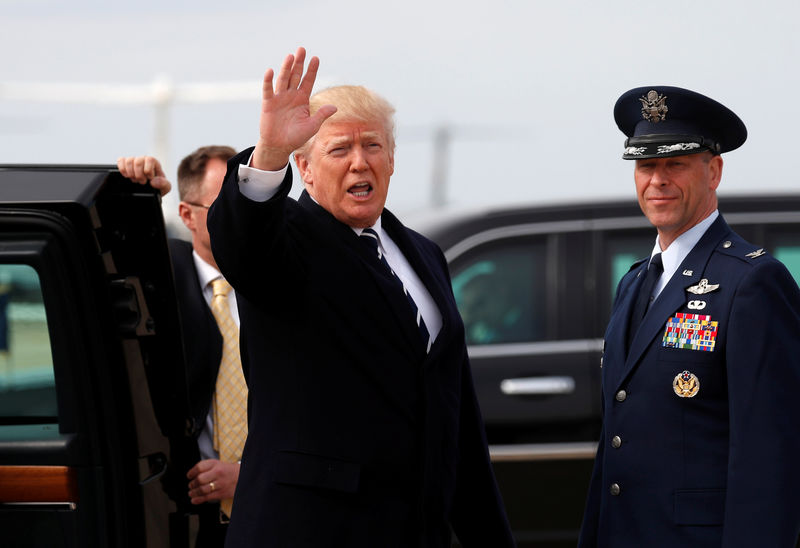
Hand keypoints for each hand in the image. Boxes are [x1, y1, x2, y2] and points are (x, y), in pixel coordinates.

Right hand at [116, 156, 171, 195]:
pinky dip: (122, 168)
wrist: (149, 191)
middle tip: (141, 182)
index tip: (149, 179)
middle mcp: (144, 160)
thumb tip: (153, 181)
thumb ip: (164, 184)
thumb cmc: (158, 187)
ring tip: (134, 180)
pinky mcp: (125, 164)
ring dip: (130, 173)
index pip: (150, 159)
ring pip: (129, 161)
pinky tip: (126, 176)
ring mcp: (134, 161)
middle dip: (139, 174)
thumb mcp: (165, 187)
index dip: (148, 170)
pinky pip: (120, 160)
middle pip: (138, 161)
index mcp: (154, 163)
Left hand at [186, 459, 239, 503]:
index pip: (199, 467)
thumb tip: (192, 474)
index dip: (191, 472)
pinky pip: (207, 497)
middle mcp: (217, 473)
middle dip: (192, 484)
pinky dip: (198, 500)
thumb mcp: (217, 464)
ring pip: (202, 490)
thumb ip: (205, 467)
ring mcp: (220, 483)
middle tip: (190, 485)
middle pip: (200, 479)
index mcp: (215, 464)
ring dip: (194, 493)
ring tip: (191, 493)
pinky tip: (194, 500)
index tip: (189, 476)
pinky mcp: (221, 493)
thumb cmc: (227, 471)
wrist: (241, 476)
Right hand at [253, 46, 336, 170]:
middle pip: (296, 76)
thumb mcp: (312, 126)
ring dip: (286, 68)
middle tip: (302, 49)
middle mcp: (291, 95)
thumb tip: (335, 107)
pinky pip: (268, 90)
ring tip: (290, 56)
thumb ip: (321, 115)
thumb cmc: (296, 137)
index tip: (316, 58)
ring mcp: (279, 98)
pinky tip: (270, 70)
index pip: (308, 81)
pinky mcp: (268, 103)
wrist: (280, 146)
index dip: (312, 70)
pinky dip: (268, 80)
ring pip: (283, 79)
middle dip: (299, 63)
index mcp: (302, 99)